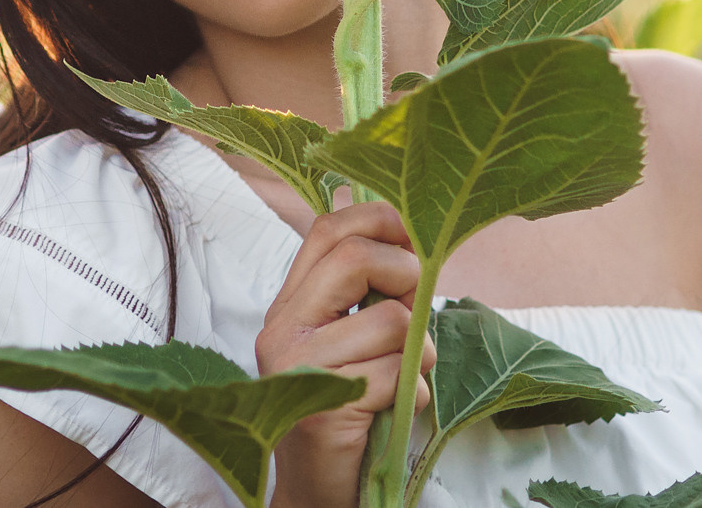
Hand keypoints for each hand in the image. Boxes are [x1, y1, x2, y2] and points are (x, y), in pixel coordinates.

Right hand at [260, 202, 434, 507]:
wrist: (318, 487)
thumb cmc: (348, 409)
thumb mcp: (351, 340)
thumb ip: (365, 293)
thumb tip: (400, 233)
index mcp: (290, 305)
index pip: (327, 230)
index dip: (377, 219)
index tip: (413, 239)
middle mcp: (282, 328)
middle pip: (354, 259)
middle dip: (405, 275)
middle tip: (414, 310)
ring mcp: (297, 366)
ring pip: (390, 322)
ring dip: (419, 353)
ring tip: (401, 379)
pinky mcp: (322, 406)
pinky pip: (397, 375)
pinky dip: (413, 394)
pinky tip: (390, 411)